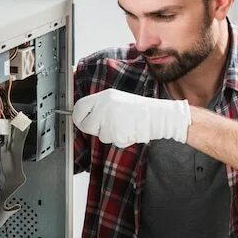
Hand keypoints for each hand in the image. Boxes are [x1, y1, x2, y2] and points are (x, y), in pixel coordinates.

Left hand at [72, 88, 190, 147]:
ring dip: (111, 135)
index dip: (78, 116)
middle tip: (108, 126)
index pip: (79, 107)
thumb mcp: (118, 100)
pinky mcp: (115, 133)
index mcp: (104, 97)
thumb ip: (102, 107)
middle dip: (95, 129)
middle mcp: (104, 107)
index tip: (82, 120)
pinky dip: (121, 140)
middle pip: (86, 125)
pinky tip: (130, 131)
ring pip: (101, 135)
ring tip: (125, 126)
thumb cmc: (141, 110)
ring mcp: (109, 120)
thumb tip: (88, 117)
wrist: (158, 116)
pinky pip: (112, 141)